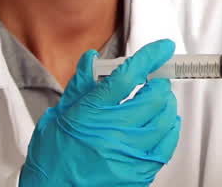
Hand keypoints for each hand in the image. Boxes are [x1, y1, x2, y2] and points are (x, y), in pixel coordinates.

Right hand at [20, 39, 180, 186]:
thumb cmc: (52, 160)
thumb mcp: (57, 117)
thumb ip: (79, 87)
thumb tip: (92, 60)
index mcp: (91, 114)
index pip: (127, 76)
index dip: (149, 57)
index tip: (162, 49)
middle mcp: (112, 133)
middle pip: (153, 97)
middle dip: (159, 83)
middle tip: (156, 80)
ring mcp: (128, 154)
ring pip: (164, 120)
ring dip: (166, 104)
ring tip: (161, 100)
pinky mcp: (138, 173)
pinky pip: (166, 147)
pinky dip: (170, 130)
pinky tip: (165, 124)